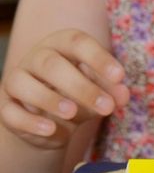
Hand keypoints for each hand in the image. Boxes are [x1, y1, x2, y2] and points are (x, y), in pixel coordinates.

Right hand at [0, 29, 128, 149]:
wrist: (49, 121)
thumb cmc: (78, 95)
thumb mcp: (98, 91)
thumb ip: (110, 91)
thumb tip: (123, 95)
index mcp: (63, 45)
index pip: (78, 43)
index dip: (98, 58)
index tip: (119, 76)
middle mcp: (37, 57)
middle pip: (52, 64)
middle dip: (81, 86)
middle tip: (106, 106)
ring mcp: (17, 80)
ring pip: (23, 82)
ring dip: (49, 99)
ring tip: (73, 113)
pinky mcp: (6, 107)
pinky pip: (11, 112)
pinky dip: (30, 122)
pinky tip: (50, 129)